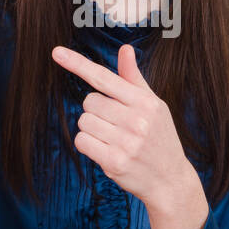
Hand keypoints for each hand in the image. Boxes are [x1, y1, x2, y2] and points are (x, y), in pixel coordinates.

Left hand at [51, 43, 197, 218]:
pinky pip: (82, 141)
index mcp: (145, 102)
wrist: (170, 180)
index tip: (57, 53)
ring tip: (113, 139)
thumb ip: (134, 79)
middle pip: (89, 102)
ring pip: (84, 122)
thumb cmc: (159, 138)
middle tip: (115, 125)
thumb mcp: (154, 106)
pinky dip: (88, 145)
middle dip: (96, 111)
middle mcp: (137, 120)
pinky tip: (106, 150)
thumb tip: (125, 49)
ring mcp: (126, 142)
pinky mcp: (114, 162)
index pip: (105, 78)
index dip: (78, 64)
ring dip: (92, 129)